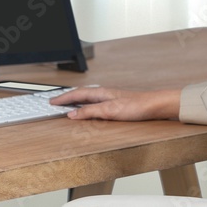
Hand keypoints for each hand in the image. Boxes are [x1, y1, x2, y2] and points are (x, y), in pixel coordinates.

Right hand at [49, 86, 179, 120]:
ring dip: (75, 101)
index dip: (63, 98)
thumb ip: (90, 111)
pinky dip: (85, 105)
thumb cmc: (136, 106)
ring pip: (87, 98)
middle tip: (55, 102)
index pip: (77, 94)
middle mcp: (104, 93)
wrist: (154, 105)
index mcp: (100, 92)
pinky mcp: (115, 104)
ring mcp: (109, 98)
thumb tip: (72, 114)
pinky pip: (94, 102)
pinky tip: (87, 109)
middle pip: (80, 94)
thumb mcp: (109, 111)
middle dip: (67, 98)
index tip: (52, 101)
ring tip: (66, 104)